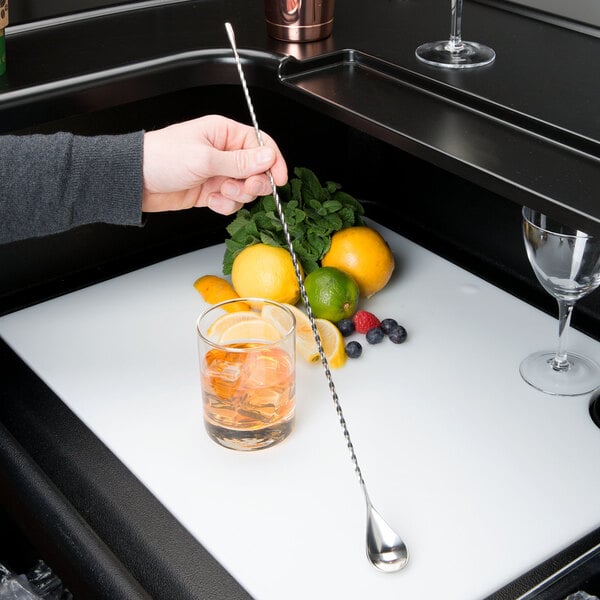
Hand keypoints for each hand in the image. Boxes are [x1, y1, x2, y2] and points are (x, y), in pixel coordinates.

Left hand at [141, 115, 287, 214]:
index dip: (273, 162)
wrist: (136, 181)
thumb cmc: (161, 158)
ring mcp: (218, 173)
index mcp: (224, 133)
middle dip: (253, 183)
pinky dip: (224, 205)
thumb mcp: (204, 158)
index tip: (279, 179)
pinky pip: (231, 201)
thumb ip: (239, 161)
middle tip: (244, 187)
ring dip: (237, 196)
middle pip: (257, 169)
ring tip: (219, 192)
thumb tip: (268, 157)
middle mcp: (224, 152)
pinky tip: (210, 201)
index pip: (261, 144)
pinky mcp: (211, 191)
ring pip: (245, 189)